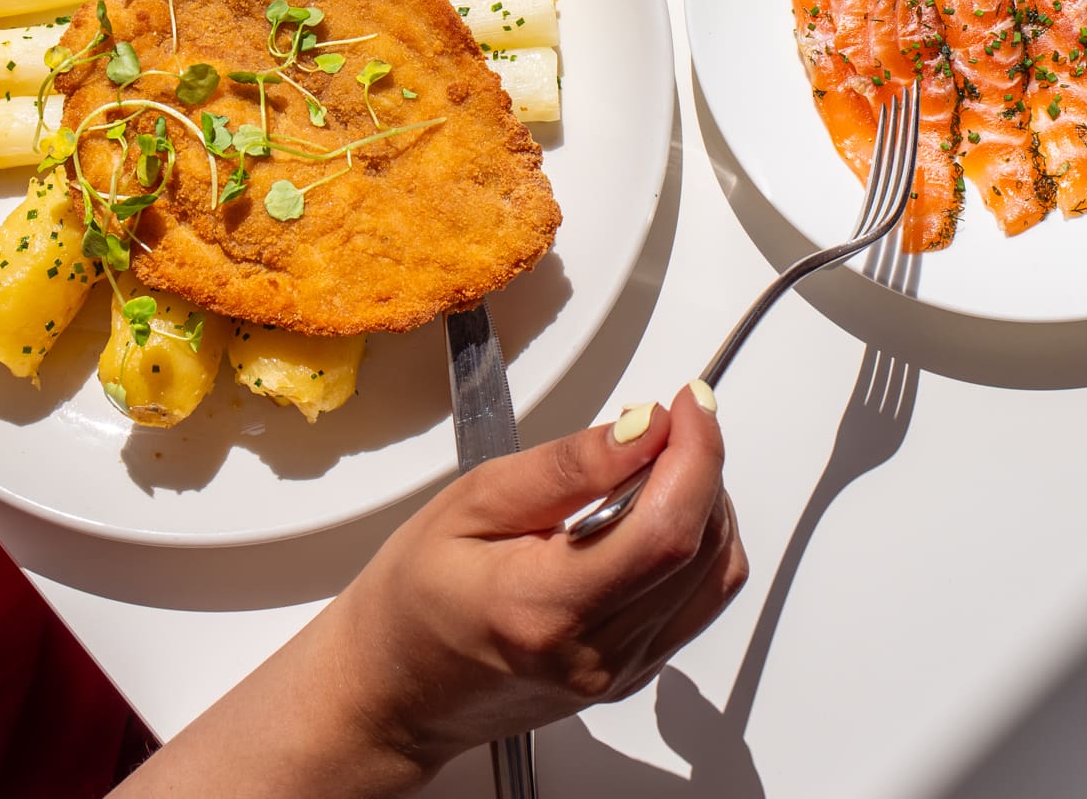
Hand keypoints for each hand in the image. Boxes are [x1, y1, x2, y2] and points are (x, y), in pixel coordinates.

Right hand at [113, 384, 745, 798]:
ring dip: (707, 502)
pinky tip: (660, 503)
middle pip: (701, 546)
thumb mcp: (469, 503)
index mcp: (548, 598)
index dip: (696, 449)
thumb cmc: (401, 597)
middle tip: (680, 406)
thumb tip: (638, 426)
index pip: (665, 520)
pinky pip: (687, 607)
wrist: (378, 690)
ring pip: (707, 579)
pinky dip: (694, 545)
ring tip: (669, 447)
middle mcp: (593, 647)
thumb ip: (562, 466)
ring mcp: (612, 671)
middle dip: (708, 463)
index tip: (687, 395)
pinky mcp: (617, 675)